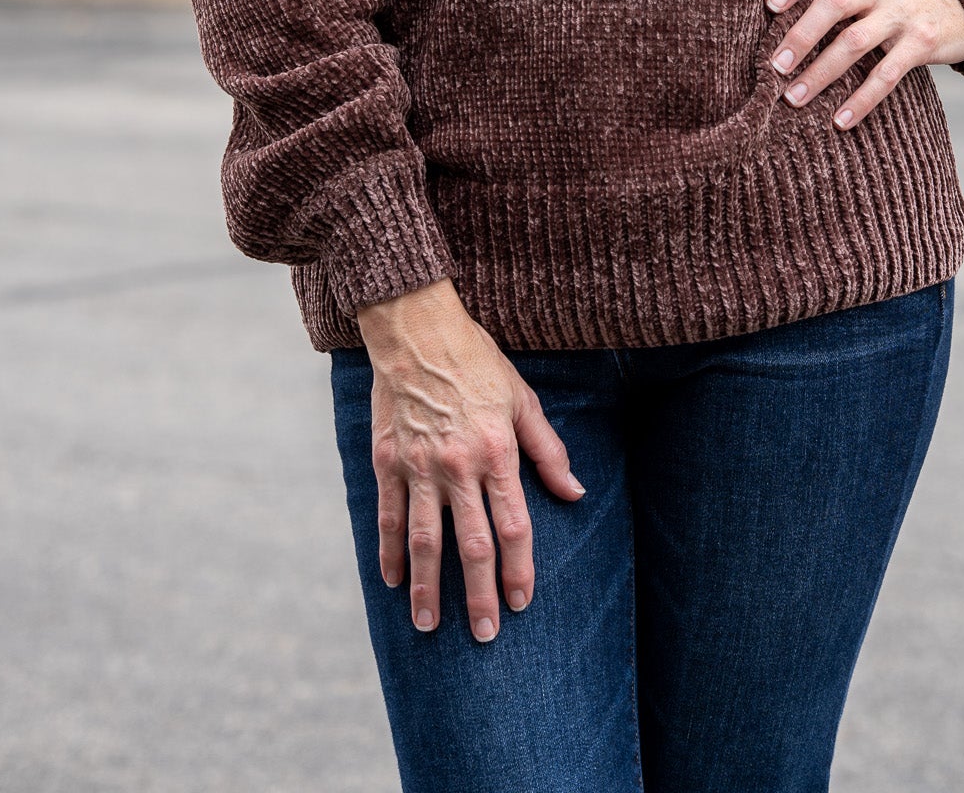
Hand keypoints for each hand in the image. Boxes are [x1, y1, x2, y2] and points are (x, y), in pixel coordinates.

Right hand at [355, 278, 585, 641]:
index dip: (519, 569)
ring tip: (430, 625)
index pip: (513, 525)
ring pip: (424, 541)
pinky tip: (393, 582)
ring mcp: (419, 466)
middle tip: (485, 634)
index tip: (522, 602)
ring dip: (428, 587)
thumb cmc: (477, 362)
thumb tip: (575, 493)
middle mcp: (458, 466)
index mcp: (497, 451)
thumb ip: (548, 451)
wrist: (417, 330)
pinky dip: (389, 553)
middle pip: (471, 544)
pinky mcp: (388, 461)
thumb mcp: (523, 399)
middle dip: (479, 595)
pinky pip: (388, 517)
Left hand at [764, 0, 963, 129]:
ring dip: (820, 73)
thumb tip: (771, 21)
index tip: (769, 6)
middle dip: (800, 36)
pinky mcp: (921, 43)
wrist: (963, 3)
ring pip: (854, 42)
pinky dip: (861, 101)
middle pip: (833, 3)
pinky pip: (886, 75)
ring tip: (793, 98)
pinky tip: (839, 121)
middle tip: (773, 66)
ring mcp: (903, 13)